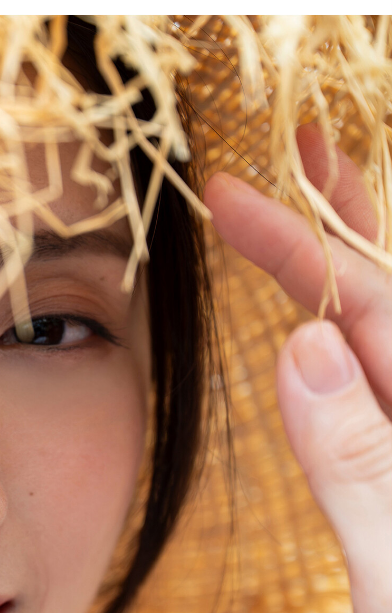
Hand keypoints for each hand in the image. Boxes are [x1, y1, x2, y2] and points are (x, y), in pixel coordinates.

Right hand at [205, 126, 391, 612]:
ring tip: (310, 211)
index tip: (236, 195)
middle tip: (300, 151)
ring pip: (386, 348)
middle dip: (344, 224)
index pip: (380, 306)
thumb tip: (310, 342)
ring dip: (344, 275)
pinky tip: (324, 335)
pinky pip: (373, 404)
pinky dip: (344, 352)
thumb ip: (361, 460)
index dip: (307, 242)